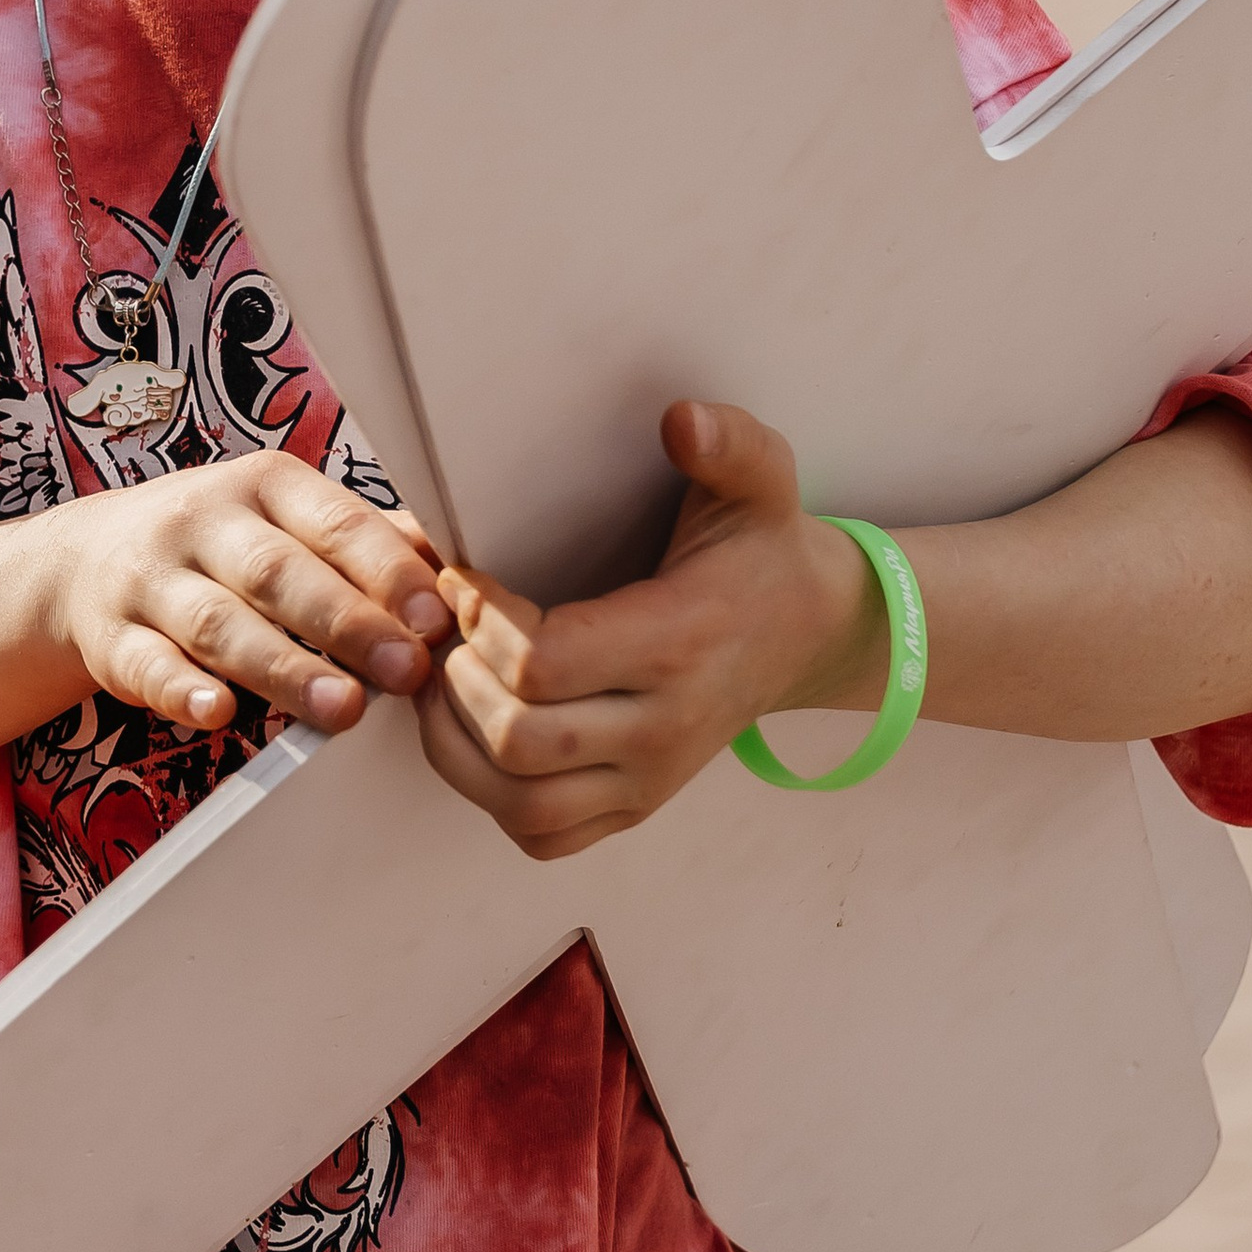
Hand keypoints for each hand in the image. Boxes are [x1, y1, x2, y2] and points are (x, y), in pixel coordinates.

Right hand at [37, 450, 452, 739]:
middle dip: (348, 623)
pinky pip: (146, 665)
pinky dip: (182, 690)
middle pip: (279, 573)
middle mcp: (203, 521)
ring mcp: (152, 579)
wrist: (87, 560)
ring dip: (282, 667)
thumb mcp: (289, 522)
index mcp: (265, 485)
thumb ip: (368, 545)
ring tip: (340, 708)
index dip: (388, 571)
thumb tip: (461, 571)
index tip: (437, 618)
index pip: (335, 523)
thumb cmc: (222, 544)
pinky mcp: (113, 638)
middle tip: (407, 671)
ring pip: (218, 623)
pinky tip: (218, 713)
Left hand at [416, 402, 882, 859]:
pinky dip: (487, 791)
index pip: (543, 662)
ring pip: (516, 799)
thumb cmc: (762, 548)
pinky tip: (477, 727)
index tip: (465, 574)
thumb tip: (680, 420)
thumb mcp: (762, 479)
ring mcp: (648, 780)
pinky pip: (538, 832)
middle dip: (455, 675)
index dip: (480, 620)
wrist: (811, 632)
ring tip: (444, 673)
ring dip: (455, 740)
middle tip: (440, 622)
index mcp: (679, 642)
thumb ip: (728, 443)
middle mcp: (663, 727)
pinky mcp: (633, 808)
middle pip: (517, 738)